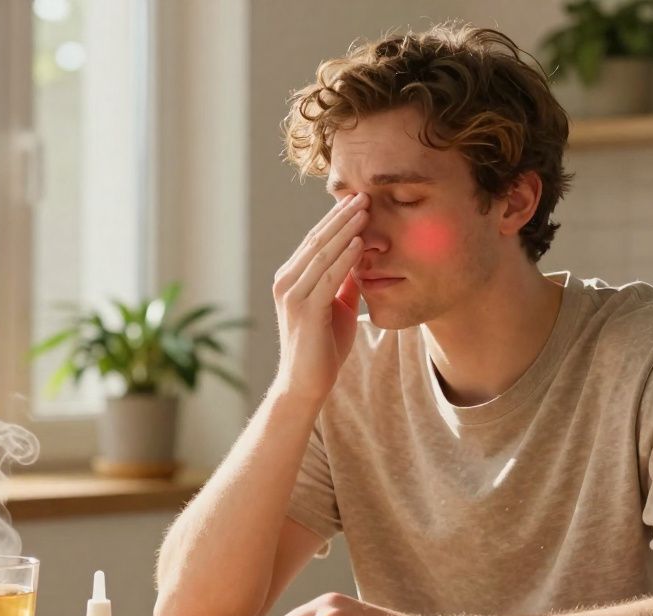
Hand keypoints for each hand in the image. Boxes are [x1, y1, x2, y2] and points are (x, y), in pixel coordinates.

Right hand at [270, 193, 369, 406]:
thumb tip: (359, 260)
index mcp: (291, 279)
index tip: (357, 200)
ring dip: (346, 229)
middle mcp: (286, 282)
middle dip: (342, 216)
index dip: (335, 219)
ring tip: (366, 209)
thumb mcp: (336, 308)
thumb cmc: (323, 349)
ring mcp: (293, 295)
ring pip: (322, 254)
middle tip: (363, 194)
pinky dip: (346, 257)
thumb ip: (343, 284)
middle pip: (317, 240)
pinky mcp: (305, 309)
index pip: (314, 241)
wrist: (307, 384)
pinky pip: (329, 277)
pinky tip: (361, 242)